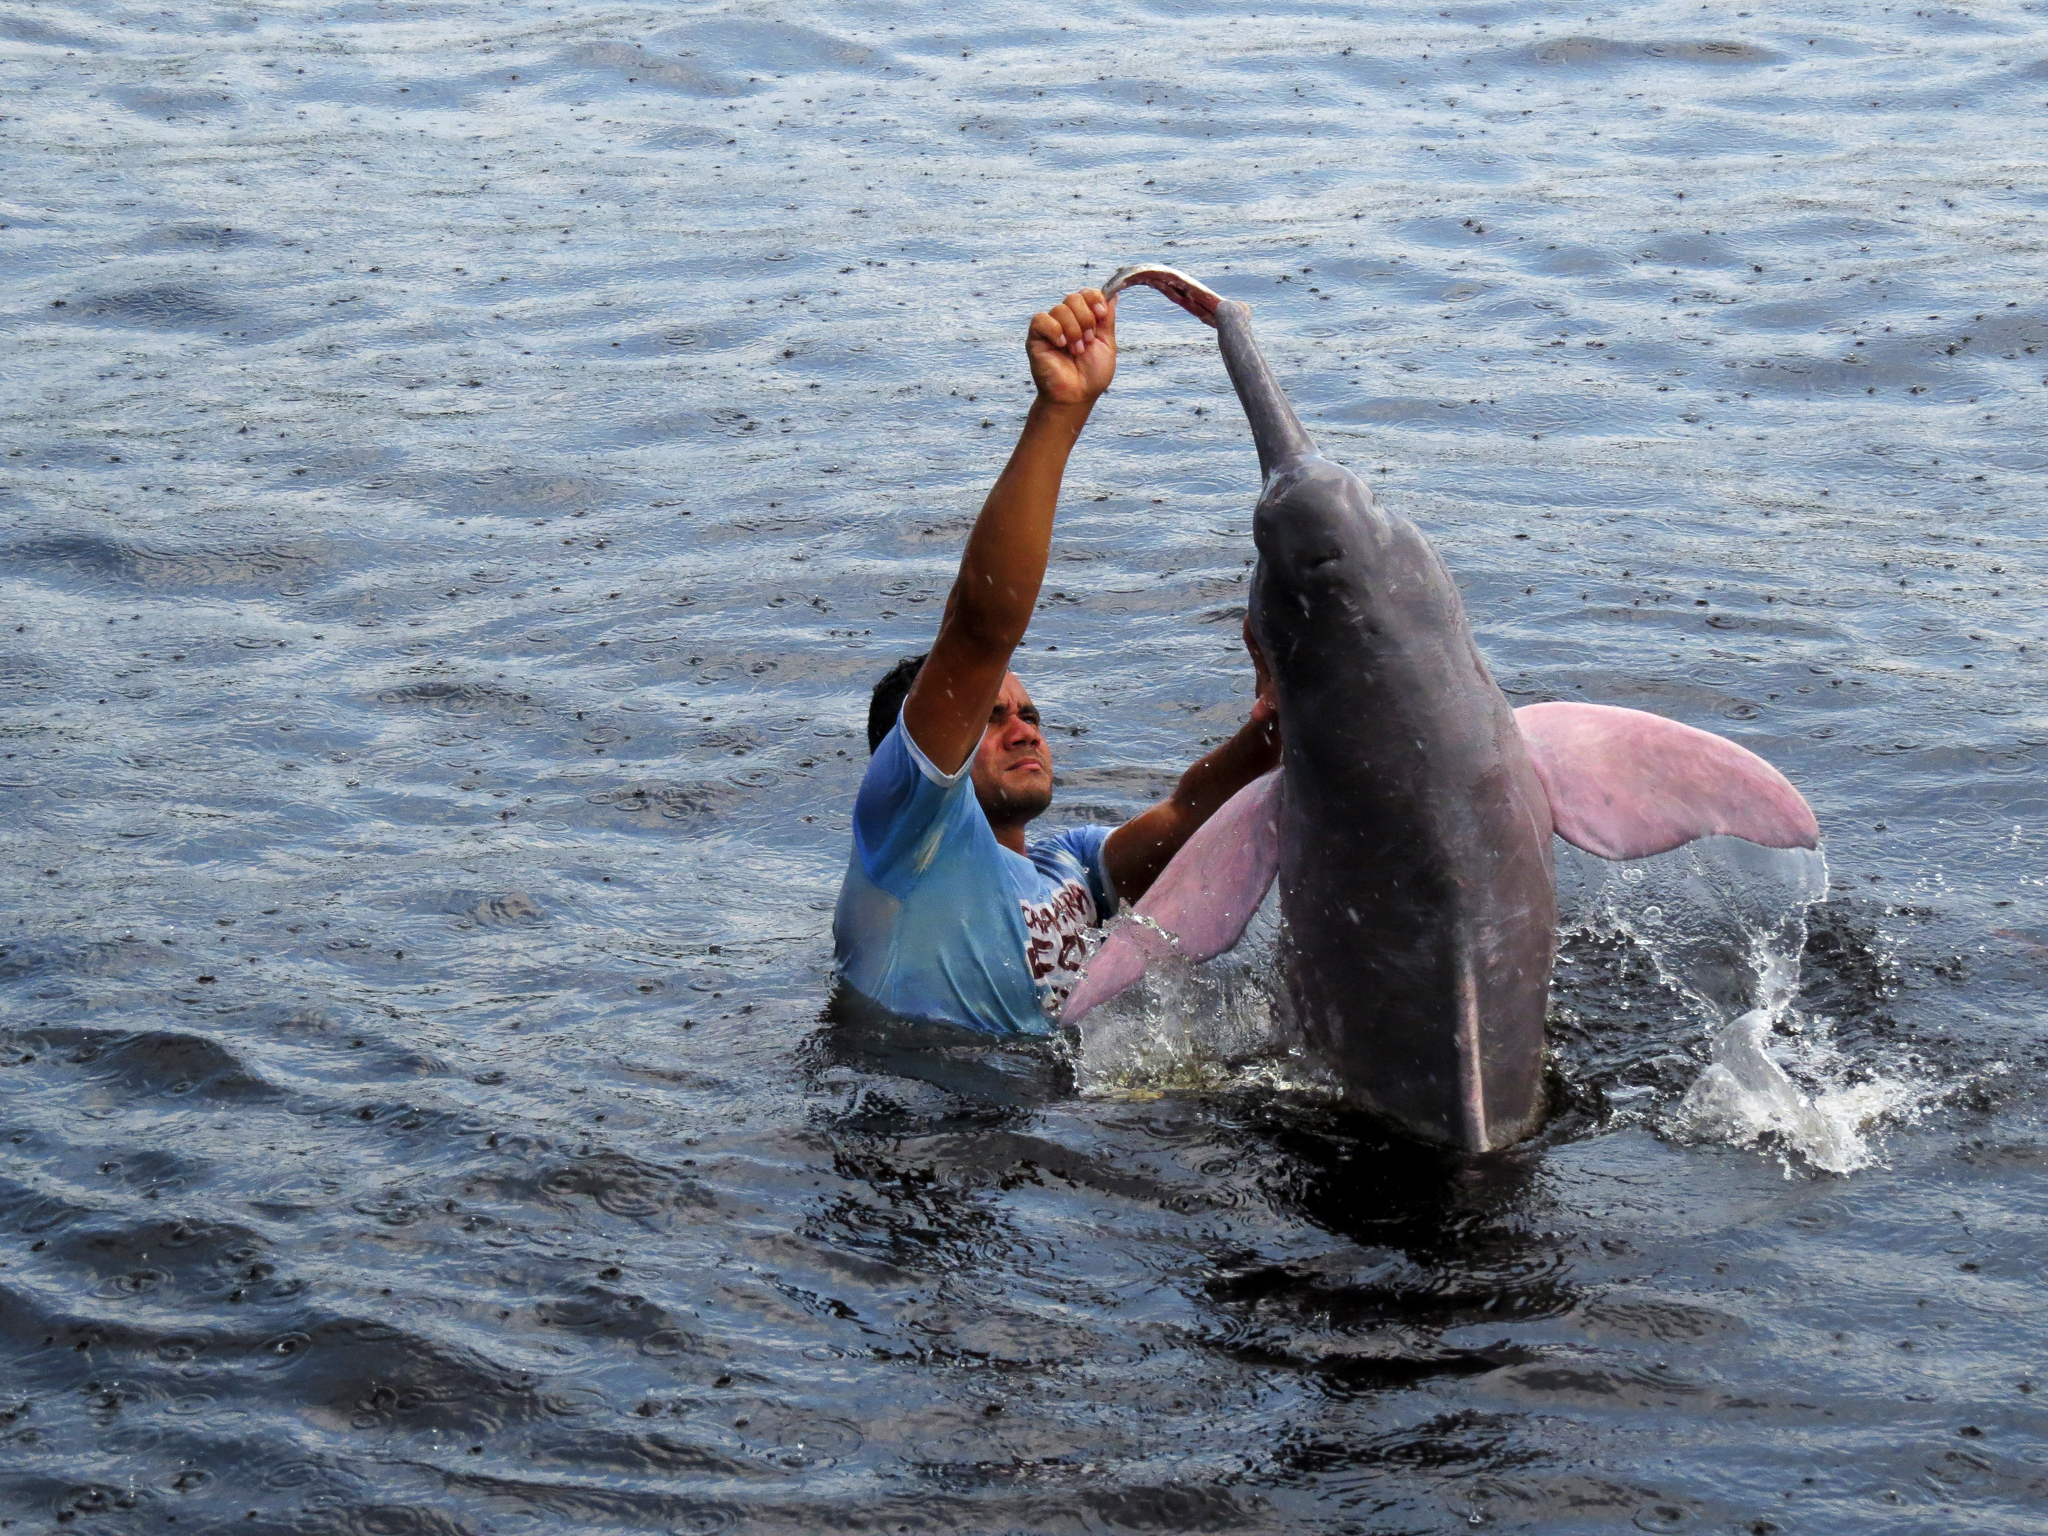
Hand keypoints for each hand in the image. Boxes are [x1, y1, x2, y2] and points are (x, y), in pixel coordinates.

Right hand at [1026, 287, 1115, 405]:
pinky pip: (1041, 319)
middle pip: (1073, 297)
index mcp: (1084, 320)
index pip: (1086, 294)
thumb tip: (1113, 295)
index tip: (1101, 314)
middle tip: (1088, 340)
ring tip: (1076, 350)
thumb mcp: (1107, 344)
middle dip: (1085, 318)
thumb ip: (1108, 319)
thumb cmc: (1092, 376)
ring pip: (1060, 309)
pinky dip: (1054, 330)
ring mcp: (1051, 328)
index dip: (1094, 298)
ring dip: (1073, 330)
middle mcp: (1067, 321)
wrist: (1077, 396)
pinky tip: (1061, 345)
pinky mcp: (1036, 337)